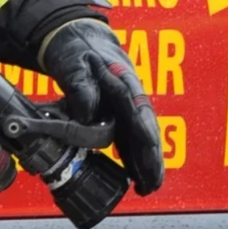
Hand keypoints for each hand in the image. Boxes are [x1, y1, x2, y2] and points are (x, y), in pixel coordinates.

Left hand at [38, 19, 164, 195]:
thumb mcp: (73, 63)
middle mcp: (130, 95)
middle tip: (153, 181)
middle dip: (151, 156)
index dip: (144, 128)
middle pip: (145, 128)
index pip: (137, 107)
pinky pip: (129, 139)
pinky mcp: (119, 115)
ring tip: (148, 188)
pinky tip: (137, 178)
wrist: (79, 40)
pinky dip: (134, 158)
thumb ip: (80, 86)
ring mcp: (126, 107)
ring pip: (140, 138)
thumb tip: (86, 115)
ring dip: (145, 163)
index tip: (150, 146)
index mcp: (122, 79)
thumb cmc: (77, 49)